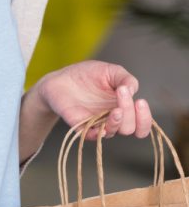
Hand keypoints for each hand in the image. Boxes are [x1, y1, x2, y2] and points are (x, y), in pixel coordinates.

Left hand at [34, 60, 152, 140]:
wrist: (61, 78)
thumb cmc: (87, 75)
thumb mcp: (110, 71)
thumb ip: (125, 78)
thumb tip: (134, 90)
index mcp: (124, 108)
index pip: (141, 124)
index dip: (145, 118)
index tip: (140, 101)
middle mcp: (112, 119)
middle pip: (130, 128)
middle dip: (130, 112)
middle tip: (121, 92)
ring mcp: (97, 124)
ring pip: (114, 132)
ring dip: (118, 122)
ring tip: (116, 109)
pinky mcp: (80, 126)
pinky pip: (91, 136)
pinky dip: (99, 132)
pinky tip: (102, 122)